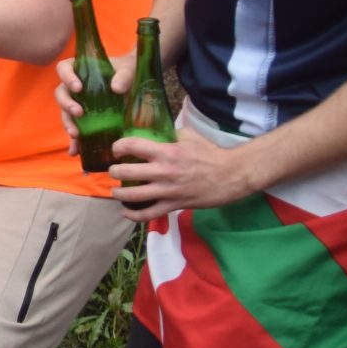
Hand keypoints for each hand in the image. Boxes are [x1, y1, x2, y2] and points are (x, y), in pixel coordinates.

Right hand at [51, 53, 135, 149]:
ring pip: (65, 113)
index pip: (64, 68)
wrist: (135, 83)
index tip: (78, 87)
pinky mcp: (85, 119)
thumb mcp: (129, 70)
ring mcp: (78, 103)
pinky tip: (75, 152)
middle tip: (78, 113)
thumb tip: (116, 88)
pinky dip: (75, 142)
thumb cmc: (129, 70)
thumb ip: (124, 76)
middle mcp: (74, 86)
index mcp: (80, 69)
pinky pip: (77, 130)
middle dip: (66, 105)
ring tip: (75, 134)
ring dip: (68, 124)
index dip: (67, 77)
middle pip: (61, 94)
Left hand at [109, 128, 251, 220]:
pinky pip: (149, 214)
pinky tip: (125, 213)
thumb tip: (156, 131)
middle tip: (114, 171)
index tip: (117, 150)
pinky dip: (134, 215)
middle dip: (114, 172)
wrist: (233, 175)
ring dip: (119, 194)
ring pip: (133, 196)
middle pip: (125, 173)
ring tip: (116, 192)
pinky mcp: (175, 205)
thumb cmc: (211, 153)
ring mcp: (168, 190)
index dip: (118, 147)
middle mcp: (163, 171)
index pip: (131, 146)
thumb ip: (170, 134)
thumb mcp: (190, 136)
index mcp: (166, 151)